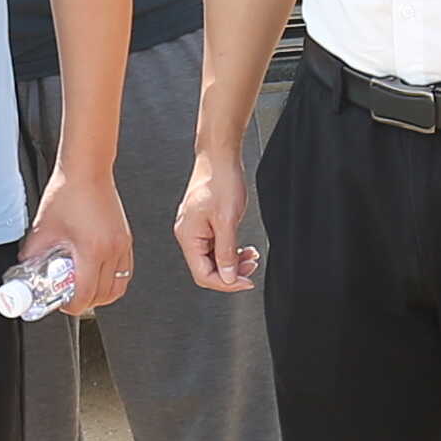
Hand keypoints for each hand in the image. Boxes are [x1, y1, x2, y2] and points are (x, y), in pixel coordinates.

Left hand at [31, 161, 135, 315]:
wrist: (87, 170)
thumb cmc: (68, 191)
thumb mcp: (43, 228)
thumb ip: (33, 253)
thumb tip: (26, 268)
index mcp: (92, 249)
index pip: (85, 294)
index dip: (72, 306)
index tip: (62, 303)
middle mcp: (112, 249)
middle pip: (104, 295)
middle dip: (85, 302)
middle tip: (70, 297)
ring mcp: (122, 244)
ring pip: (118, 286)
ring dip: (102, 294)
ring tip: (84, 288)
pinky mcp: (126, 239)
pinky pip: (125, 271)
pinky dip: (113, 279)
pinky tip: (97, 274)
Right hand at [177, 149, 259, 293]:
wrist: (219, 158)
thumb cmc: (220, 181)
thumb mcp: (227, 221)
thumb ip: (226, 252)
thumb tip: (226, 276)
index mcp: (188, 236)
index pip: (203, 274)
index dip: (225, 283)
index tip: (245, 282)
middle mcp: (188, 235)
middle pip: (207, 268)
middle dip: (231, 272)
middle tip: (251, 269)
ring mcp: (196, 229)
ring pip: (214, 258)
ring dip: (233, 262)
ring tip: (251, 257)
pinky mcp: (205, 224)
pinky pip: (216, 246)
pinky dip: (231, 251)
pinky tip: (244, 249)